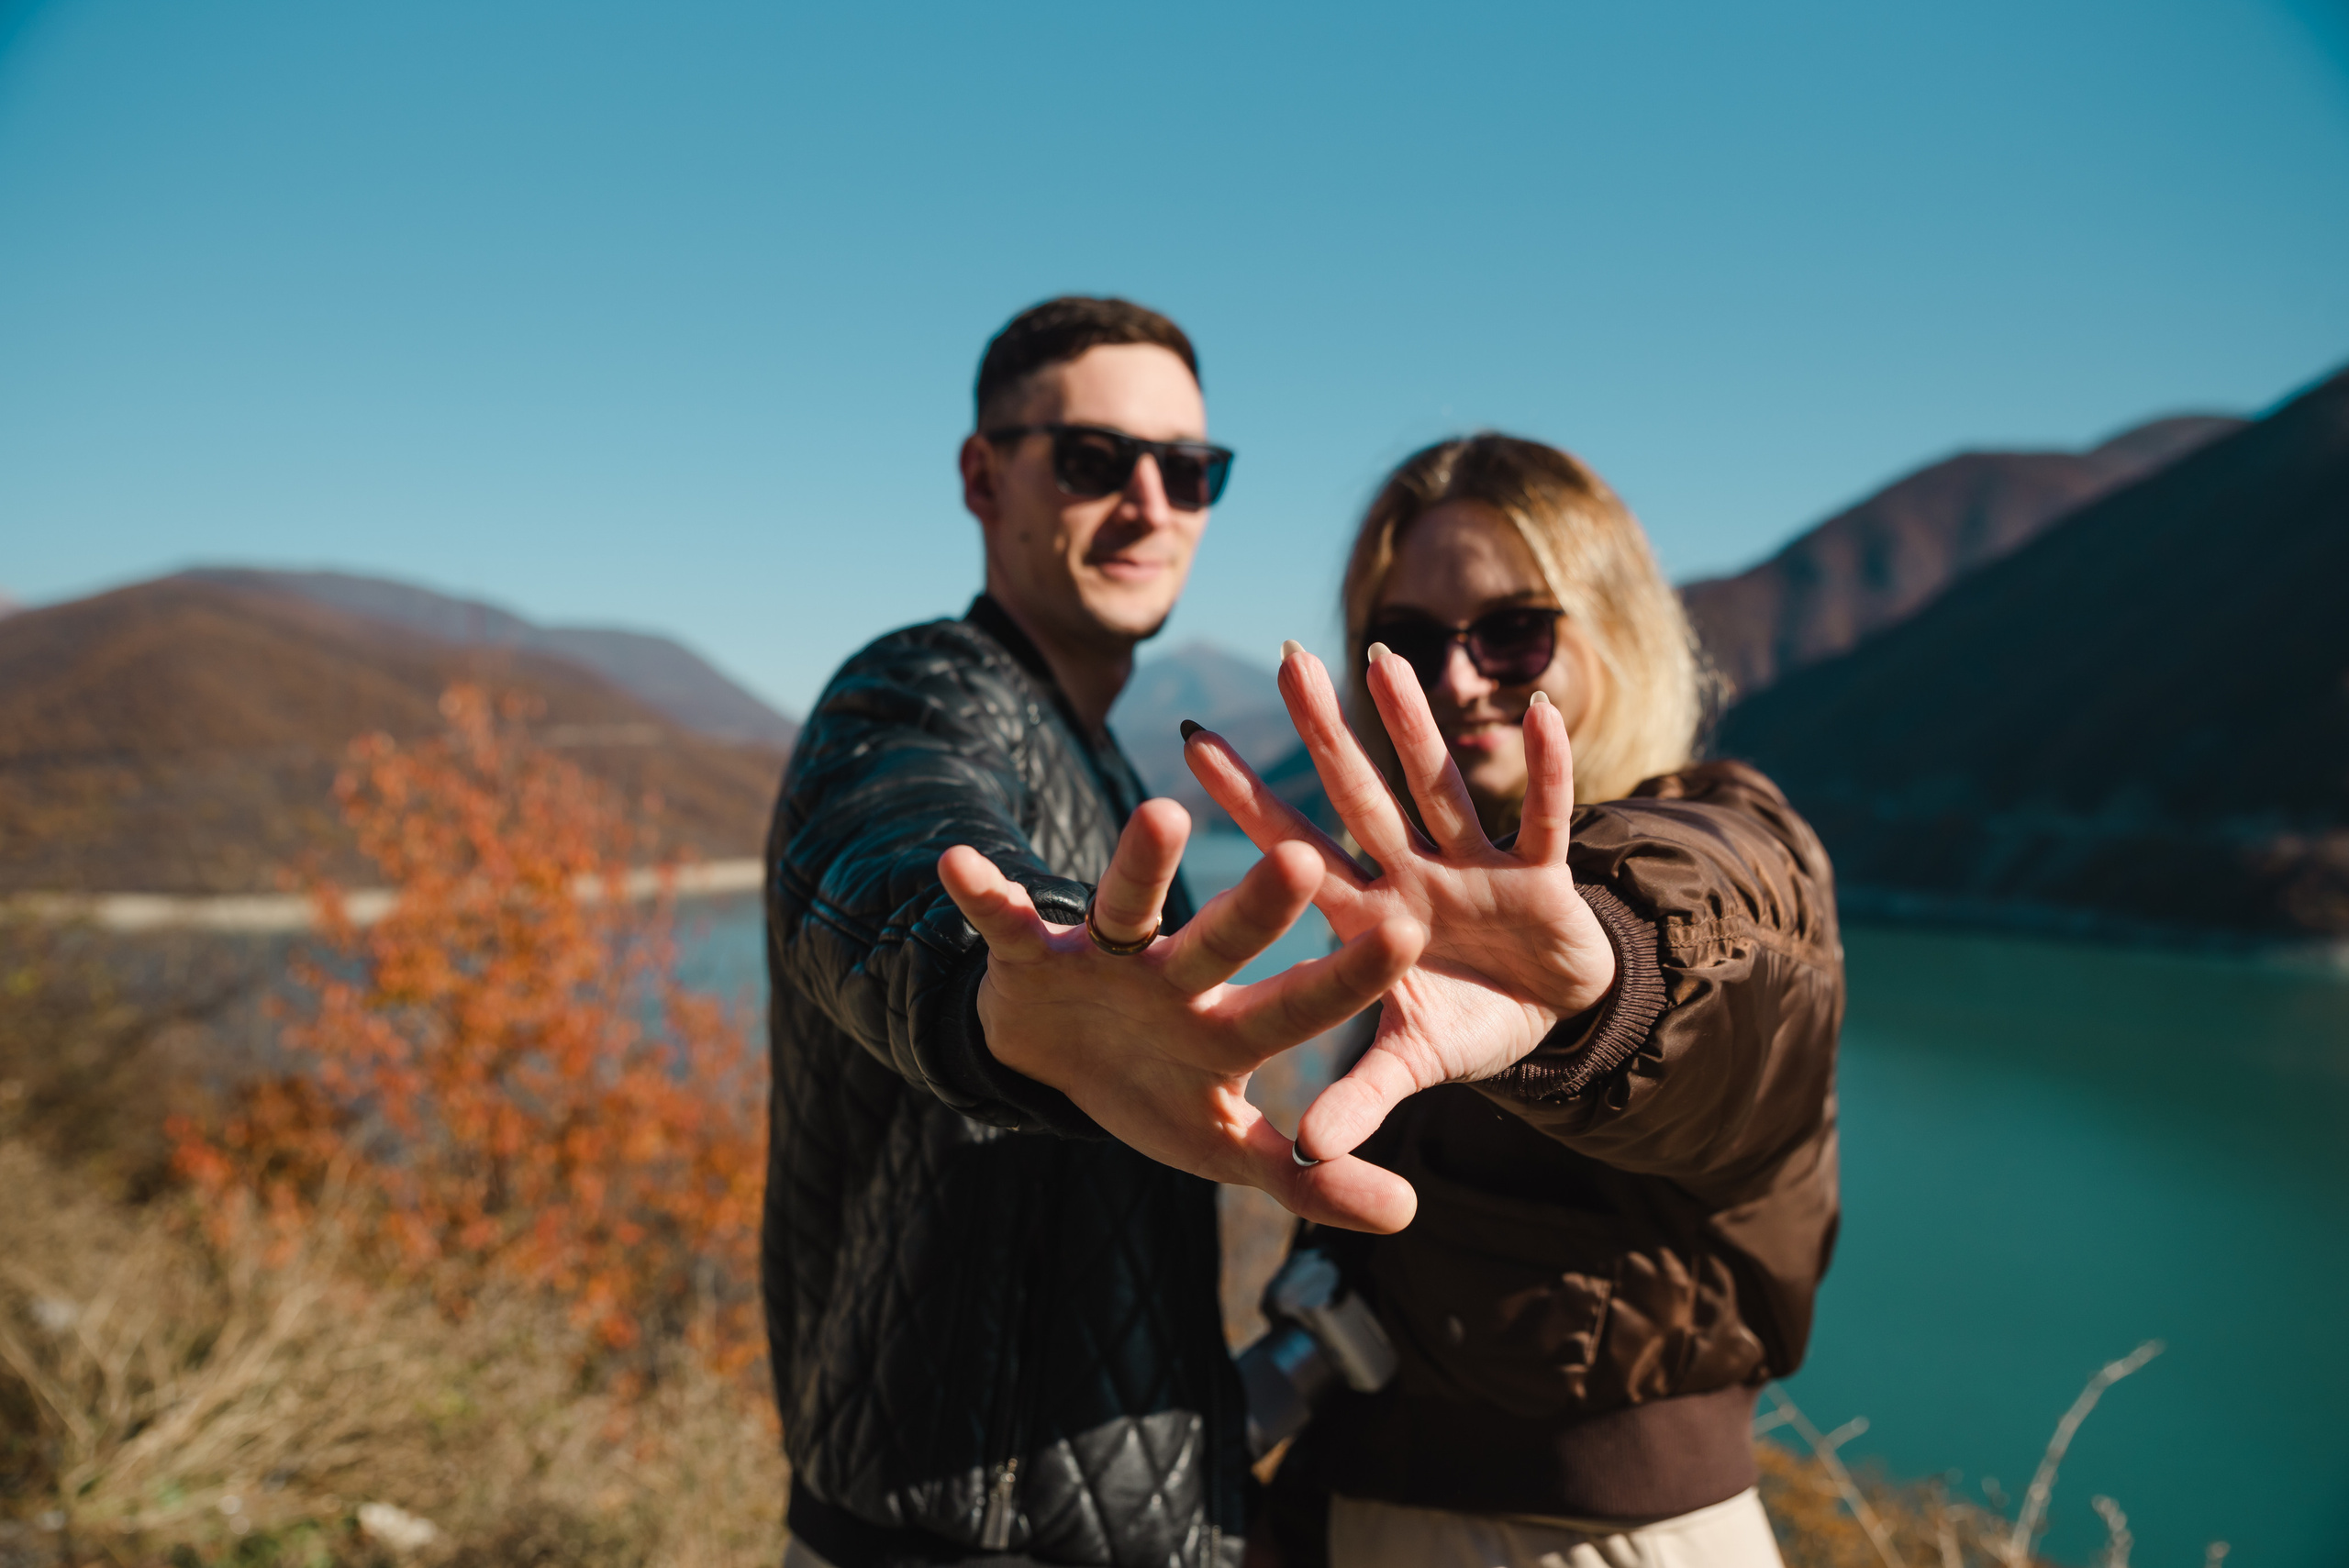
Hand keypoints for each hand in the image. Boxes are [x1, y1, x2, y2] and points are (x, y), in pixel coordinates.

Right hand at [938, 797, 1425, 1232]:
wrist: (1056, 1060)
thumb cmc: (1158, 1094)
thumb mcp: (1224, 1148)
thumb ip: (1307, 1180)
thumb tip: (1409, 1215)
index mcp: (1228, 1027)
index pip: (1296, 1004)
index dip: (1345, 979)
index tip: (1406, 936)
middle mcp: (1177, 976)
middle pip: (1222, 940)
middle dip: (1256, 906)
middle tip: (1304, 859)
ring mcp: (1105, 958)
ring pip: (1127, 906)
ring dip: (1140, 865)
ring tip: (1162, 815)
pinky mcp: (1033, 950)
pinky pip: (1008, 919)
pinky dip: (986, 894)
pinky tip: (960, 864)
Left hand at [1182, 645, 1616, 1162]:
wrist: (1554, 1019)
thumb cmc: (1469, 1023)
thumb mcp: (1412, 1063)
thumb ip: (1361, 1099)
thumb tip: (1303, 1156)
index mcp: (1368, 916)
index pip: (1293, 850)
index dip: (1246, 801)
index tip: (1189, 741)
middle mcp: (1411, 875)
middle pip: (1360, 795)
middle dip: (1325, 731)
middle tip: (1285, 657)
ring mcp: (1475, 866)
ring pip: (1441, 785)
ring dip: (1417, 724)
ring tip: (1385, 657)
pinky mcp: (1542, 874)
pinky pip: (1547, 815)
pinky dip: (1547, 770)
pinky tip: (1536, 712)